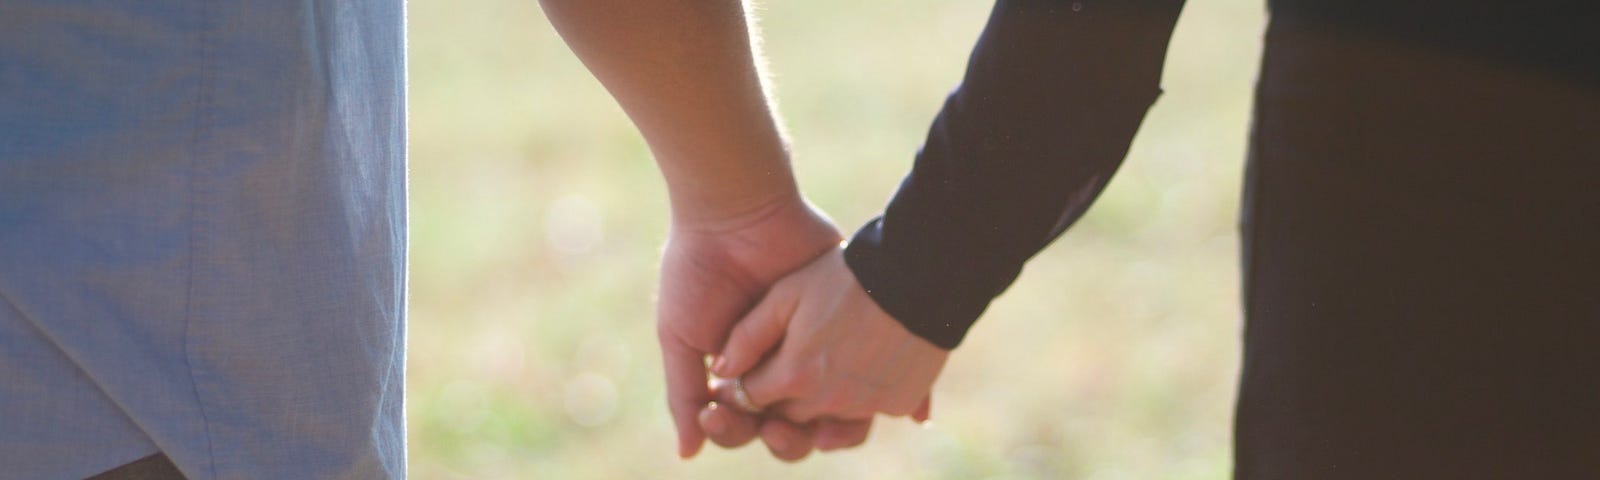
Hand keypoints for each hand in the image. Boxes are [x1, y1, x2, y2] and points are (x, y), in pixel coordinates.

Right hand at [656, 195, 869, 458]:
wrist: (735, 214)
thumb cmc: (698, 274)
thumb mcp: (682, 336)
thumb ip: (684, 393)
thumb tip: (688, 453)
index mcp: (742, 373)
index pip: (746, 423)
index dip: (734, 430)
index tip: (718, 417)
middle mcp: (783, 366)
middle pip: (791, 426)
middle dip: (782, 437)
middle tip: (773, 426)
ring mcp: (820, 348)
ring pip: (833, 410)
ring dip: (826, 428)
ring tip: (814, 424)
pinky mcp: (852, 326)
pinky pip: (874, 371)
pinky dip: (884, 397)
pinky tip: (876, 409)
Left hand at [712, 247, 948, 424]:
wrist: (917, 271)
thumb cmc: (845, 274)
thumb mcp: (787, 293)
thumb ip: (748, 336)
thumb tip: (721, 372)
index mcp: (794, 375)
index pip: (751, 398)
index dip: (743, 386)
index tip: (747, 371)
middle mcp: (829, 400)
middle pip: (787, 416)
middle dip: (778, 400)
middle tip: (784, 369)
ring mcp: (867, 405)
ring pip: (827, 420)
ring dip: (818, 403)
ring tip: (822, 369)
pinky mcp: (899, 403)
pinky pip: (868, 413)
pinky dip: (860, 399)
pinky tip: (860, 368)